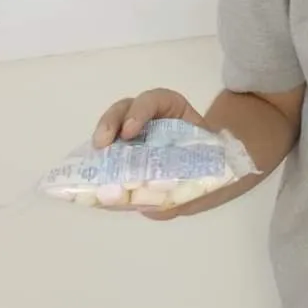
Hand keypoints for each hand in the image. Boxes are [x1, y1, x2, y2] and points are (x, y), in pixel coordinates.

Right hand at [94, 89, 210, 220]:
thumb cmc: (213, 161)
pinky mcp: (127, 158)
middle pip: (126, 109)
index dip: (140, 111)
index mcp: (175, 112)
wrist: (216, 170)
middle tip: (102, 143)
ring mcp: (136, 137)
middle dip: (111, 122)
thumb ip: (190, 184)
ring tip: (92, 163)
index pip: (156, 100)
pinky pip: (110, 158)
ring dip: (100, 145)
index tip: (130, 132)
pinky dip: (100, 168)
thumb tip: (160, 207)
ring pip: (113, 130)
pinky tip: (93, 183)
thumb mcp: (210, 170)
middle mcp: (152, 119)